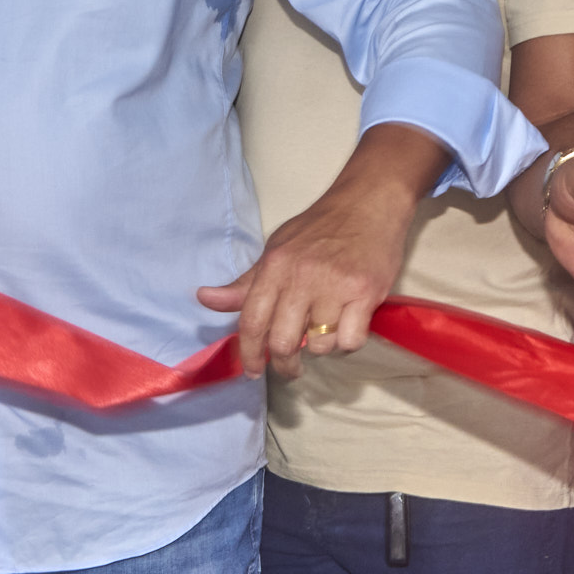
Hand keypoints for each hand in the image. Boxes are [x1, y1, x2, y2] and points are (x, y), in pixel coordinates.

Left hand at [196, 179, 413, 378]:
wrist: (368, 202)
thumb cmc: (319, 229)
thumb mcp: (276, 249)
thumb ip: (246, 283)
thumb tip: (205, 298)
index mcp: (275, 267)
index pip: (252, 321)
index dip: (248, 353)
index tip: (252, 371)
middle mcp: (301, 277)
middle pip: (282, 341)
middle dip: (284, 365)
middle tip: (290, 367)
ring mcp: (335, 286)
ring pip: (319, 345)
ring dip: (320, 347)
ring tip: (326, 330)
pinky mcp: (366, 293)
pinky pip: (350, 341)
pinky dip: (347, 342)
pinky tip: (348, 325)